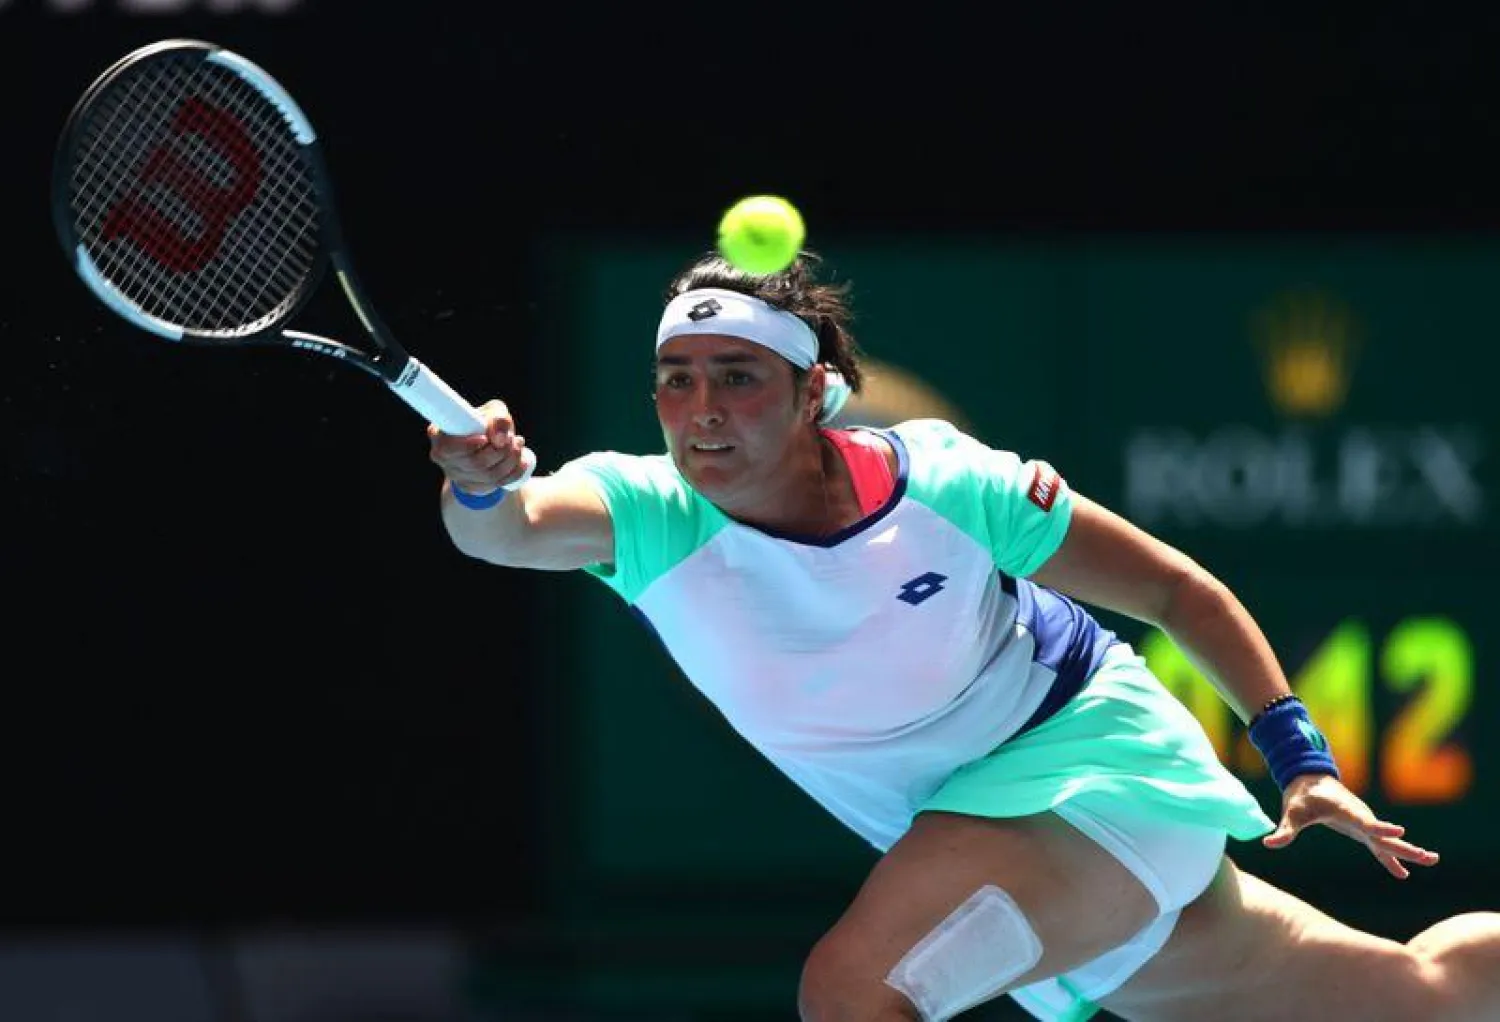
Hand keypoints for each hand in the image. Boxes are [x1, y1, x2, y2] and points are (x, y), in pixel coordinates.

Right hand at [427, 398, 529, 494]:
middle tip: (513, 438)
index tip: (485, 438)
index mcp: (440, 436)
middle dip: (501, 451)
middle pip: (475, 463)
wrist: (486, 443)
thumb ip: (498, 418)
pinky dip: (514, 472)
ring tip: (519, 444)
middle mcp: (443, 458)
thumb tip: (500, 440)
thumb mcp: (493, 411)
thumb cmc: (485, 423)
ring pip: (489, 476)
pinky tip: (522, 460)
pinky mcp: (472, 488)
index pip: (449, 447)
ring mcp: (457, 476)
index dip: (468, 445)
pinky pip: (497, 484)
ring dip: (511, 460)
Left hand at [1263, 773, 1439, 878]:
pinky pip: (1379, 846)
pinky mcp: (1361, 830)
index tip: (1400, 832)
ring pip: (1387, 841)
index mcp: (1345, 809)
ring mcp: (1363, 824)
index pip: (1366, 821)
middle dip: (1405, 846)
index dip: (1381, 828)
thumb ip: (1284, 830)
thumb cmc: (1301, 796)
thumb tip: (1268, 843)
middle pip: (1384, 834)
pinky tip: (1403, 873)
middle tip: (1428, 856)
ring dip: (1408, 851)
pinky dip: (1391, 858)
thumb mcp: (1291, 812)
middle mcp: (1360, 816)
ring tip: (1431, 860)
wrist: (1309, 779)